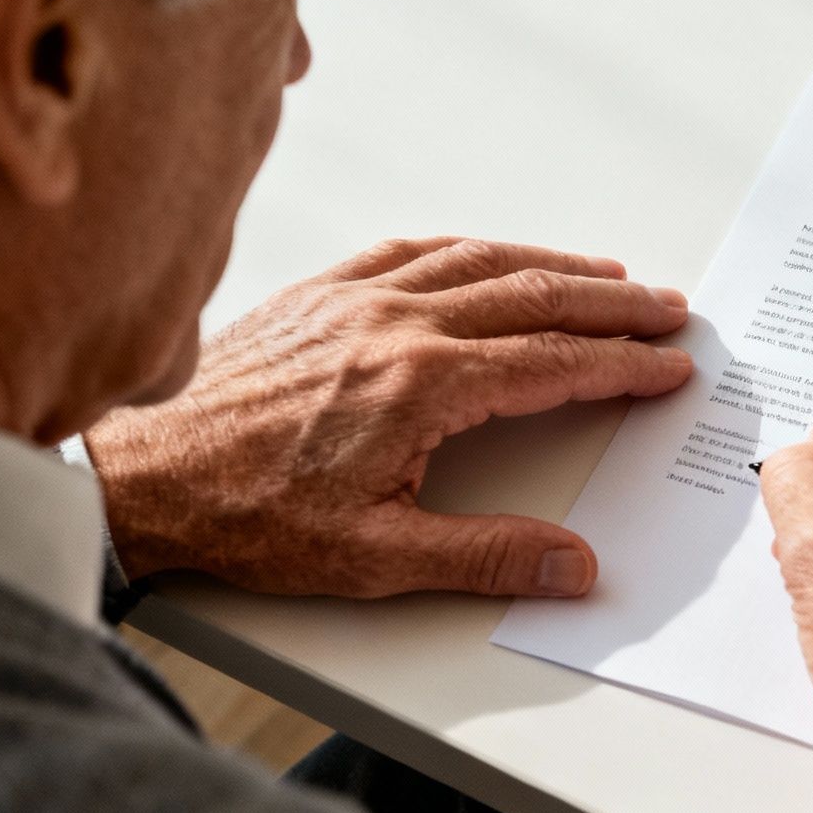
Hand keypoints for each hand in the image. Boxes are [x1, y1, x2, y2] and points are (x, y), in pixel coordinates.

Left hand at [82, 236, 692, 598]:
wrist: (143, 475)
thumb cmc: (249, 515)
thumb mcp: (375, 556)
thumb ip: (485, 556)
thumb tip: (573, 565)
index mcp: (423, 383)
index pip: (553, 362)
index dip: (622, 364)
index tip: (669, 364)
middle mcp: (398, 323)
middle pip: (534, 296)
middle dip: (612, 305)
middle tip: (668, 310)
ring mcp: (357, 297)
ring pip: (479, 261)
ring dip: (553, 264)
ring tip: (607, 276)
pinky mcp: (319, 291)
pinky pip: (411, 248)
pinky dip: (469, 247)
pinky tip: (490, 253)